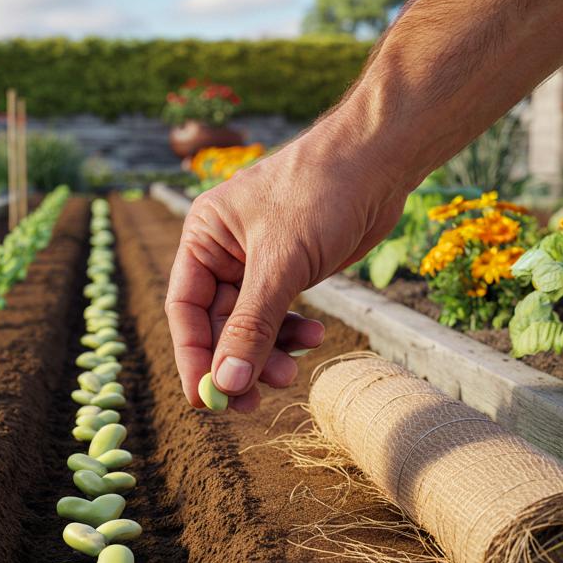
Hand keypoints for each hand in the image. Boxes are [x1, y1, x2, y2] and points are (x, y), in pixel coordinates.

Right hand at [165, 135, 406, 411]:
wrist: (378, 159)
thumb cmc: (321, 192)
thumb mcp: (281, 264)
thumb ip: (252, 327)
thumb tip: (227, 383)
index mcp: (202, 237)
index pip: (184, 309)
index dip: (193, 358)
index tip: (206, 400)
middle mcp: (222, 251)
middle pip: (216, 324)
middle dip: (238, 361)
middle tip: (254, 402)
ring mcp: (257, 262)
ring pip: (251, 325)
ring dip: (269, 354)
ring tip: (295, 370)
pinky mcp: (289, 269)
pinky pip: (279, 315)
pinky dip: (293, 333)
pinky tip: (315, 339)